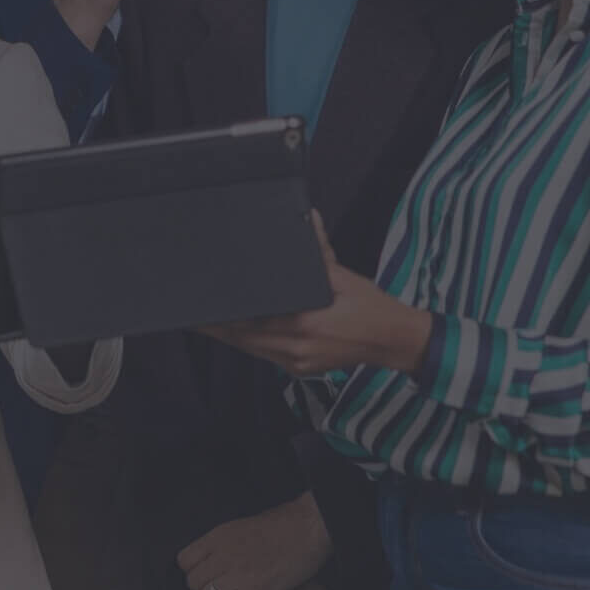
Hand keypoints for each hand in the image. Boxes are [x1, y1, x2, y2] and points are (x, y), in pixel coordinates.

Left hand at [181, 493, 330, 589]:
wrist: (306, 528)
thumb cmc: (280, 524)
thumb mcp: (241, 526)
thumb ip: (225, 542)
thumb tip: (215, 551)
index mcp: (217, 537)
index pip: (185, 560)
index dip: (191, 571)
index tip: (199, 576)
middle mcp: (222, 555)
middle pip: (194, 582)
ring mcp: (237, 574)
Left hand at [201, 212, 432, 377]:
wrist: (395, 342)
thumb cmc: (372, 307)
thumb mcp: (345, 276)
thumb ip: (319, 251)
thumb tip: (307, 219)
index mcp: (306, 323)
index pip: (254, 320)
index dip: (227, 316)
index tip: (208, 305)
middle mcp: (297, 348)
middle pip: (244, 340)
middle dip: (218, 328)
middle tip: (193, 316)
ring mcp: (297, 363)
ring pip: (252, 351)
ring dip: (231, 337)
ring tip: (206, 324)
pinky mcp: (300, 370)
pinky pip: (267, 356)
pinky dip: (251, 344)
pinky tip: (237, 333)